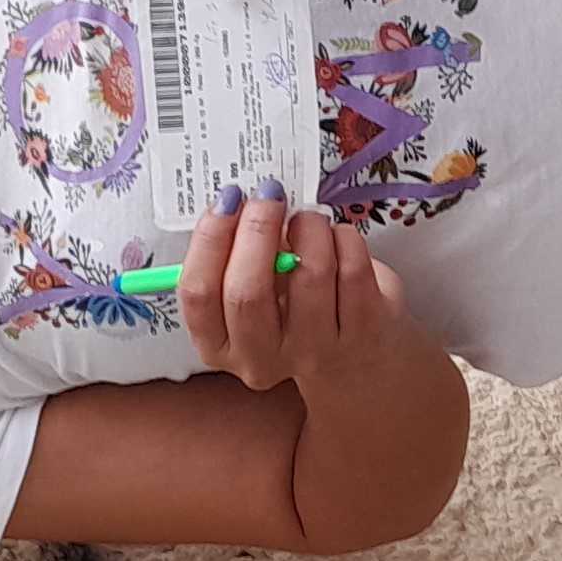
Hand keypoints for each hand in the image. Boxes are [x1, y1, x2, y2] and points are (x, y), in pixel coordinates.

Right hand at [175, 184, 413, 393]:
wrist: (356, 364)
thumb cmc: (296, 315)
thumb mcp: (255, 295)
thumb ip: (238, 257)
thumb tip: (244, 204)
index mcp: (222, 346)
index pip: (198, 294)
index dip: (210, 238)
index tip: (228, 200)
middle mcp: (264, 357)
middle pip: (247, 291)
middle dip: (257, 228)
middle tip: (269, 196)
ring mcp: (315, 349)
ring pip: (310, 273)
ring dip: (308, 227)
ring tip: (308, 219)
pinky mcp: (363, 332)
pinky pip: (352, 269)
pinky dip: (344, 237)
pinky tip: (337, 237)